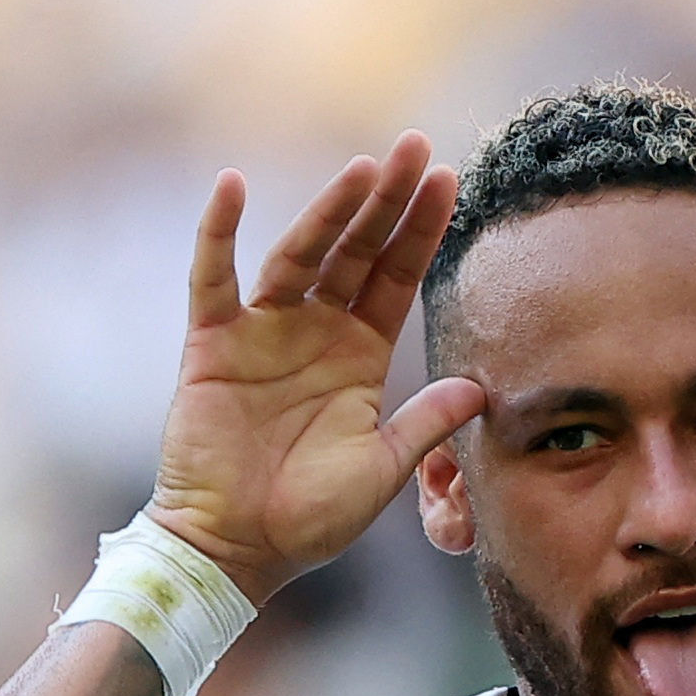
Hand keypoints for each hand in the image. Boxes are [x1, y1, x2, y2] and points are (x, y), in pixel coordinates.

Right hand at [148, 133, 485, 601]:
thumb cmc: (309, 518)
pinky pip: (214, 278)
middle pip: (356, 251)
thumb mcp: (383, 468)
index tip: (449, 179)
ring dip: (328, 210)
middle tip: (414, 146)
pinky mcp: (212, 344)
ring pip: (299, 254)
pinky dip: (219, 232)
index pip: (397, 278)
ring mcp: (262, 332)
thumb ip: (427, 424)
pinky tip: (233, 187)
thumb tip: (482, 388)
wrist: (238, 549)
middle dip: (386, 200)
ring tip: (362, 168)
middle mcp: (314, 332)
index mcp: (359, 356)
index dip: (421, 230)